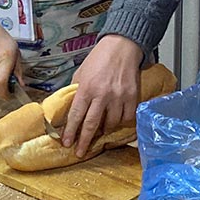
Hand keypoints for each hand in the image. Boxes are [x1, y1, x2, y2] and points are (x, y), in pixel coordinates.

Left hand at [64, 35, 143, 157]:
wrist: (122, 47)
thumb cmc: (100, 58)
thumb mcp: (81, 72)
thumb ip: (76, 90)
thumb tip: (70, 107)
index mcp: (87, 88)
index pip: (76, 115)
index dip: (70, 131)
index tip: (66, 143)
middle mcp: (102, 95)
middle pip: (92, 124)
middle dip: (84, 141)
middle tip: (79, 152)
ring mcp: (119, 97)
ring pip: (111, 124)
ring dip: (104, 130)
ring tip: (100, 131)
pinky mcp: (132, 97)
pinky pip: (126, 117)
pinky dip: (121, 122)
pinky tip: (116, 120)